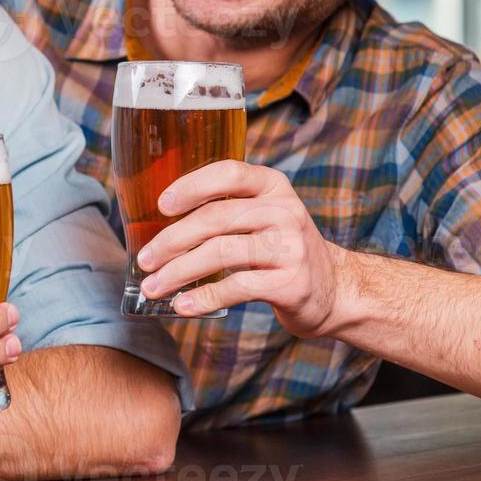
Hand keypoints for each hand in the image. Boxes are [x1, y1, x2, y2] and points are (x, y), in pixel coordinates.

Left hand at [136, 160, 347, 336]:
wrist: (336, 290)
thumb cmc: (280, 249)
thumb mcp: (262, 216)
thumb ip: (224, 209)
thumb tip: (155, 225)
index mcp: (272, 186)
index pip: (228, 174)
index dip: (191, 186)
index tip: (161, 205)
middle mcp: (284, 211)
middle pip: (214, 218)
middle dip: (171, 241)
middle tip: (144, 259)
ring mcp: (290, 247)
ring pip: (219, 253)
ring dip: (178, 272)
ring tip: (153, 287)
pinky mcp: (290, 283)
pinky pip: (235, 287)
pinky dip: (202, 298)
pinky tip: (181, 305)